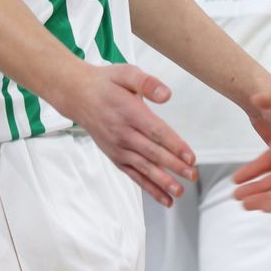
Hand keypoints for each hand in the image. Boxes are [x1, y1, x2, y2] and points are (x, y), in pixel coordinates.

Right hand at [62, 64, 197, 207]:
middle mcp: (123, 133)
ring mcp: (118, 147)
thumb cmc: (106, 83)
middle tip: (192, 175)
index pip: (156, 131)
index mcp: (129, 112)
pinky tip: (164, 198)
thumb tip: (167, 95)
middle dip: (174, 166)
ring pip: (143, 168)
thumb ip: (147, 83)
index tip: (190, 157)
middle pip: (152, 152)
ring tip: (179, 192)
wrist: (78, 96)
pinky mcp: (115, 156)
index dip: (174, 145)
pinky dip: (149, 188)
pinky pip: (134, 175)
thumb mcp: (126, 73)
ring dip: (162, 181)